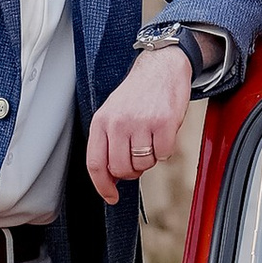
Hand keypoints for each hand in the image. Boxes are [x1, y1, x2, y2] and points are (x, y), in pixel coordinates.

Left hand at [86, 45, 193, 202]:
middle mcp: (118, 123)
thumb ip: (108, 142)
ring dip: (149, 159)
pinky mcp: (163, 123)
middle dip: (132, 171)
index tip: (111, 196)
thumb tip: (111, 176)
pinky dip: (165, 150)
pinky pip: (163, 155)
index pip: (96, 164)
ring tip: (151, 139)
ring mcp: (141, 123)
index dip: (102, 186)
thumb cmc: (138, 93)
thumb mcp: (113, 113)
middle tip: (138, 158)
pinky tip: (163, 133)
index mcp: (101, 121)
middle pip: (121, 169)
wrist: (162, 66)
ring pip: (143, 165)